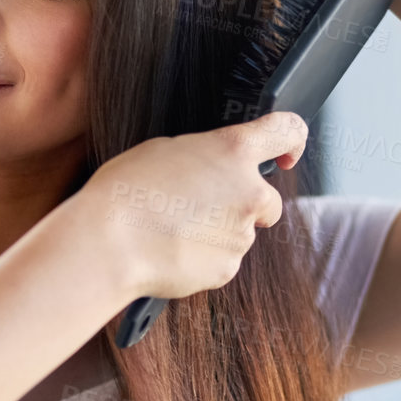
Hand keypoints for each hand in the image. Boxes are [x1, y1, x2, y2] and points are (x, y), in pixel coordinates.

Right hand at [69, 112, 309, 302]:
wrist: (108, 244)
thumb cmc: (126, 191)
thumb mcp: (165, 150)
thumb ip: (204, 157)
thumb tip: (212, 171)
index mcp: (233, 151)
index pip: (286, 131)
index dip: (292, 139)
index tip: (288, 152)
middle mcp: (248, 192)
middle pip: (268, 201)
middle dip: (245, 206)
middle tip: (202, 208)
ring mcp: (241, 235)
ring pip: (239, 233)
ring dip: (216, 233)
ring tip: (172, 229)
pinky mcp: (227, 269)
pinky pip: (222, 262)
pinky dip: (203, 259)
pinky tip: (172, 251)